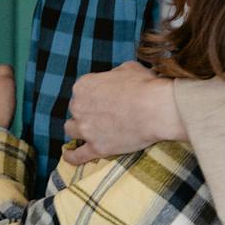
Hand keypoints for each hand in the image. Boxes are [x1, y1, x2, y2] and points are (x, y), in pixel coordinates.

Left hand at [62, 60, 181, 165]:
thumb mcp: (127, 68)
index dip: (93, 95)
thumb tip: (115, 79)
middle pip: (76, 110)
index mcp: (84, 85)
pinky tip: (68, 156)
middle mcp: (79, 106)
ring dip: (78, 130)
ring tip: (86, 132)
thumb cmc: (145, 86)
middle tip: (102, 115)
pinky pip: (77, 156)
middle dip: (86, 112)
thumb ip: (114, 74)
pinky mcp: (97, 148)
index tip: (104, 99)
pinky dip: (71, 156)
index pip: (82, 91)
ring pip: (71, 130)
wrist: (156, 109)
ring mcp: (86, 129)